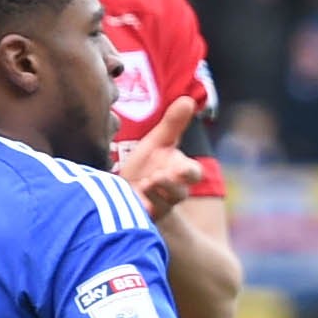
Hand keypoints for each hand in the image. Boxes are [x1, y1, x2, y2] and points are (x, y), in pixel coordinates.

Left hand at [114, 95, 208, 219]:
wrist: (124, 191)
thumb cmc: (145, 166)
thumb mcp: (157, 142)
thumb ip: (174, 124)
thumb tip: (189, 99)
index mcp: (179, 172)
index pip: (193, 173)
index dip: (188, 171)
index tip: (179, 167)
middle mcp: (172, 192)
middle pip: (181, 193)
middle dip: (173, 185)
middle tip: (159, 176)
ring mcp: (158, 206)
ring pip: (164, 205)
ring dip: (155, 192)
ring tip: (145, 182)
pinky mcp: (141, 218)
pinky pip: (145, 217)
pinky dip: (140, 206)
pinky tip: (131, 196)